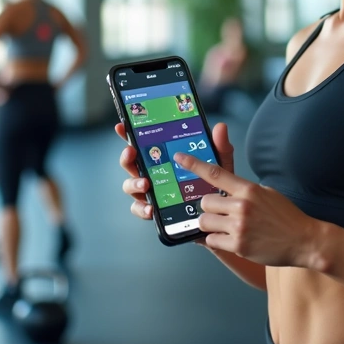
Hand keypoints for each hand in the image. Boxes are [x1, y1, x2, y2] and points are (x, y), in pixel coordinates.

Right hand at [117, 121, 235, 224]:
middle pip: (131, 164)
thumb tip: (220, 127)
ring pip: (131, 186)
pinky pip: (141, 210)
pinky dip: (142, 209)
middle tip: (131, 153)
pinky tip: (150, 209)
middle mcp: (154, 174)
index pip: (143, 145)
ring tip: (145, 184)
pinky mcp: (156, 211)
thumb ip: (219, 147)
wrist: (221, 216)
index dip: (129, 135)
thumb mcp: (220, 165)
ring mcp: (153, 193)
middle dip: (127, 158)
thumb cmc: (217, 186)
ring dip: (134, 183)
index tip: (122, 127)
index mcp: (165, 160)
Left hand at [176, 146, 321, 268]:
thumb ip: (245, 190)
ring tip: (228, 228)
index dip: (194, 165)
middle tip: (225, 214)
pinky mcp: (239, 246)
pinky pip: (212, 240)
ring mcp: (239, 227)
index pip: (215, 174)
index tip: (179, 158)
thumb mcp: (267, 193)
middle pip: (205, 203)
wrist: (304, 240)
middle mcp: (241, 206)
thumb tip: (225, 190)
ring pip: (205, 222)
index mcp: (248, 189)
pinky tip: (234, 240)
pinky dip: (219, 241)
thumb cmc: (285, 216)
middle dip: (211, 210)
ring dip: (212, 226)